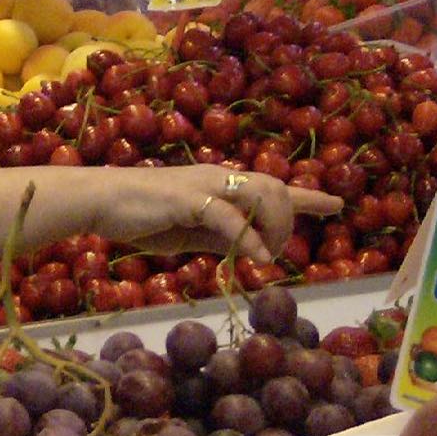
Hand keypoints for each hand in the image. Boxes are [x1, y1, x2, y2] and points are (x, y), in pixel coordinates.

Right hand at [91, 166, 343, 264]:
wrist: (99, 200)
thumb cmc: (140, 215)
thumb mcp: (190, 233)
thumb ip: (221, 238)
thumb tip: (251, 250)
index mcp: (220, 184)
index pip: (272, 187)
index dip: (307, 197)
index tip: (336, 205)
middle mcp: (219, 177)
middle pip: (275, 187)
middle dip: (287, 220)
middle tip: (274, 253)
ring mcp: (204, 185)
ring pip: (261, 193)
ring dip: (272, 227)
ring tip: (264, 254)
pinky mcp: (188, 199)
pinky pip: (229, 216)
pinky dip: (248, 237)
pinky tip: (256, 258)